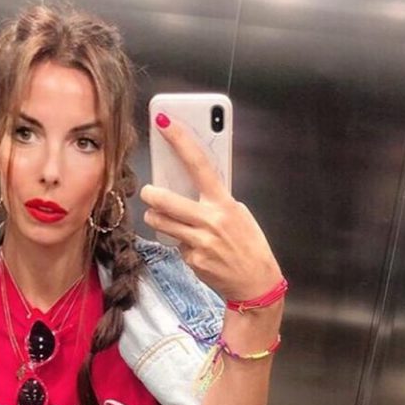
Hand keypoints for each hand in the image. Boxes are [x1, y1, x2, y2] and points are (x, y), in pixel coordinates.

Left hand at [140, 114, 283, 303]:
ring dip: (156, 218)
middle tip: (149, 192)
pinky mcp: (192, 260)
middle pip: (166, 199)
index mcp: (224, 202)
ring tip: (161, 217)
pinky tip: (195, 248)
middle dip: (151, 194)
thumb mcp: (238, 213)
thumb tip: (191, 184)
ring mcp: (199, 242)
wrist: (255, 282)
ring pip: (161, 222)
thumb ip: (215, 198)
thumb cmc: (248, 243)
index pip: (199, 164)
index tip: (164, 122)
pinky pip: (175, 245)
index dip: (180, 141)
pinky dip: (179, 243)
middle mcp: (210, 220)